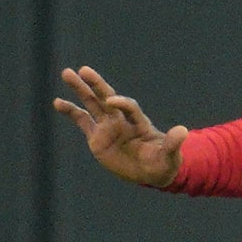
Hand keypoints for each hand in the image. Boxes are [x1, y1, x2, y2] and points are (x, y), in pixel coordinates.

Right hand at [53, 65, 188, 186]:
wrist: (151, 171)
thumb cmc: (163, 162)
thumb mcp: (170, 156)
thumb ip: (173, 144)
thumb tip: (183, 131)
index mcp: (138, 123)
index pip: (129, 108)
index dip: (122, 103)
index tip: (112, 101)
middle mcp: (121, 120)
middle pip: (107, 97)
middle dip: (96, 84)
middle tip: (84, 69)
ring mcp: (108, 127)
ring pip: (92, 104)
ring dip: (80, 89)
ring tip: (67, 73)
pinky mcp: (97, 137)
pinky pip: (82, 121)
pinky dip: (70, 111)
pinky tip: (58, 102)